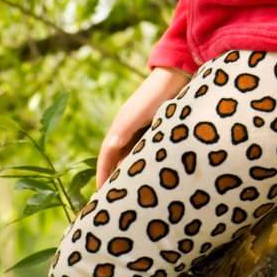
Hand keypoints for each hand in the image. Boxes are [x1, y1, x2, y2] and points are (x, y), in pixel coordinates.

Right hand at [95, 66, 191, 188]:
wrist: (176, 77)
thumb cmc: (156, 95)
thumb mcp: (137, 114)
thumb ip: (125, 129)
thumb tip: (110, 147)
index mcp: (119, 127)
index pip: (106, 156)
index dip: (102, 174)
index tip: (100, 196)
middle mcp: (127, 130)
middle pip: (116, 158)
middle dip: (114, 177)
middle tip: (114, 200)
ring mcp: (141, 129)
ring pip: (131, 156)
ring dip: (129, 172)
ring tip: (132, 192)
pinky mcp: (155, 129)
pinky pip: (145, 151)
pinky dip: (144, 164)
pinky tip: (152, 174)